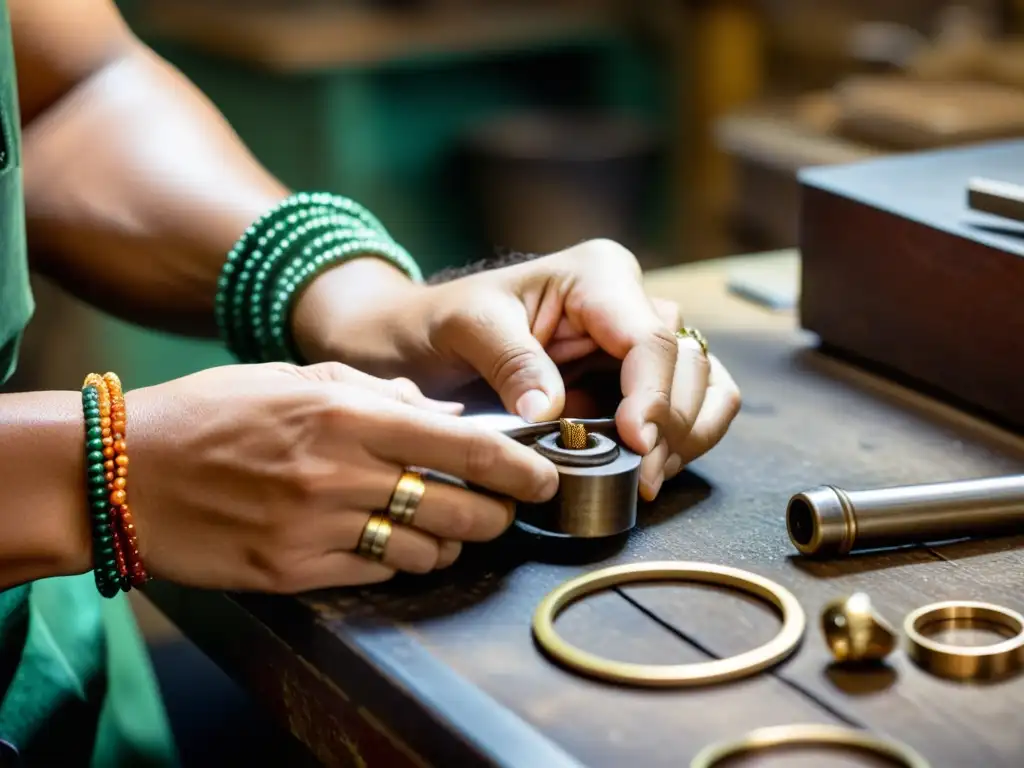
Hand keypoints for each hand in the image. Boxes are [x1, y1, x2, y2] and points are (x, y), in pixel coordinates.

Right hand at [124, 362, 557, 591]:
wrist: (121, 470)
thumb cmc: (210, 413)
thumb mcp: (293, 378)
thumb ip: (373, 392)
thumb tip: (435, 412)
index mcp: (344, 416)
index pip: (461, 447)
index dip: (516, 466)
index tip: (543, 477)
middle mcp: (338, 474)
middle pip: (457, 506)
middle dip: (496, 513)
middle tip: (502, 510)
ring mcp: (315, 528)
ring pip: (424, 548)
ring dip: (450, 543)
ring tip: (448, 529)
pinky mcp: (292, 571)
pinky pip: (376, 574)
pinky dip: (400, 563)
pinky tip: (395, 546)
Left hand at [302, 240, 740, 499]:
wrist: (419, 344)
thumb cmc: (439, 324)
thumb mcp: (465, 327)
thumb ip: (511, 359)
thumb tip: (552, 410)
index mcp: (597, 276)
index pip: (649, 336)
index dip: (653, 394)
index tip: (637, 442)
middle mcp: (630, 303)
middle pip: (687, 365)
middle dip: (669, 425)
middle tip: (637, 477)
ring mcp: (639, 344)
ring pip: (704, 388)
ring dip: (683, 438)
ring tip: (642, 478)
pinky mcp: (637, 383)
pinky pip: (690, 411)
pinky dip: (680, 443)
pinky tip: (646, 468)